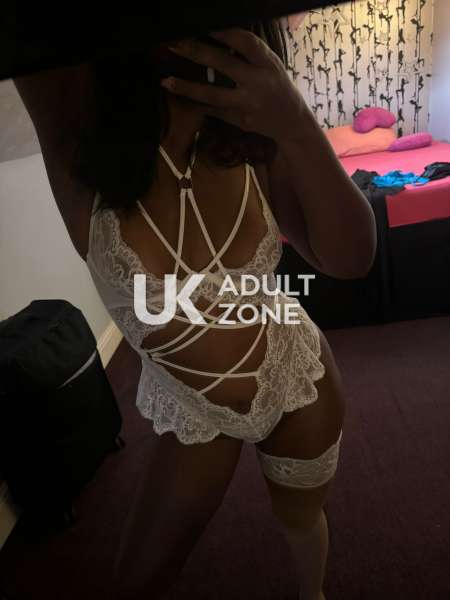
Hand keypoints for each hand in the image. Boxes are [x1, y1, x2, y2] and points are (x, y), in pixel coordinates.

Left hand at [160, 28, 307, 141]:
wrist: (291, 122)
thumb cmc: (277, 86)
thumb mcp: (270, 65)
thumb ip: (248, 54)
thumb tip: (215, 36)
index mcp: (267, 63)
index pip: (243, 41)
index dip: (222, 31)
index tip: (200, 23)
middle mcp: (257, 82)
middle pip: (222, 64)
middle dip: (195, 52)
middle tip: (173, 43)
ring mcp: (247, 104)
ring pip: (212, 94)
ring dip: (187, 87)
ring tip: (166, 81)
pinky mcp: (240, 120)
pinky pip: (213, 111)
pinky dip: (196, 104)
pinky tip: (180, 97)